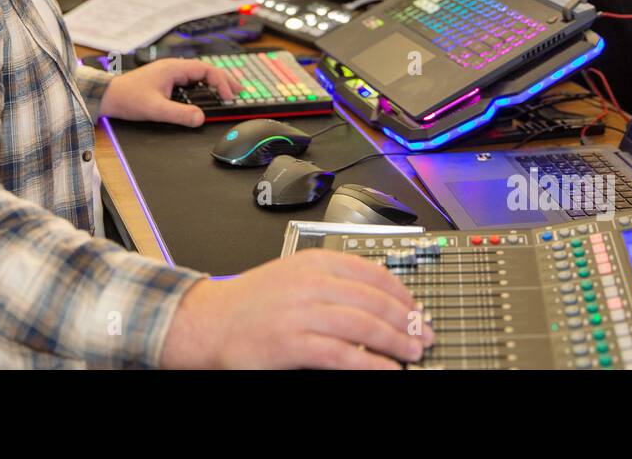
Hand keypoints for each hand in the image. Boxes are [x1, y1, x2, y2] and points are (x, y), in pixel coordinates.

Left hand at [97, 58, 240, 126]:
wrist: (107, 95)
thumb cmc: (127, 97)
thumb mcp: (155, 109)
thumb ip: (179, 114)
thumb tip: (200, 118)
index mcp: (174, 68)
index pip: (207, 70)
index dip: (222, 82)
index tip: (230, 96)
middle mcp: (174, 68)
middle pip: (206, 70)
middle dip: (224, 80)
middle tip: (240, 91)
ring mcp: (170, 73)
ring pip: (199, 75)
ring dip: (215, 83)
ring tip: (229, 92)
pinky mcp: (166, 81)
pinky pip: (191, 81)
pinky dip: (204, 86)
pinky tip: (208, 94)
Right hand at [160, 250, 433, 368]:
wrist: (208, 322)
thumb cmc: (250, 303)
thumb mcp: (292, 275)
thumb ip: (330, 278)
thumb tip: (377, 293)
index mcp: (313, 262)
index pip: (372, 271)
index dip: (401, 291)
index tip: (417, 306)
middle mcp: (310, 284)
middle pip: (374, 299)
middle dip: (406, 318)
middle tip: (424, 333)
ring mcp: (302, 314)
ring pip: (363, 325)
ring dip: (395, 340)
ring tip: (412, 351)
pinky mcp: (293, 345)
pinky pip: (343, 355)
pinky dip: (371, 363)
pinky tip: (388, 369)